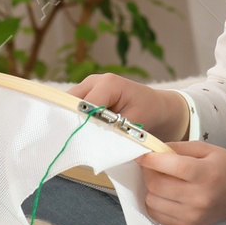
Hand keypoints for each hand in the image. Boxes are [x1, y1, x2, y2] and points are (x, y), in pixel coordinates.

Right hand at [67, 73, 189, 140]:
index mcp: (108, 84)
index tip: (81, 142)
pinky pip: (73, 107)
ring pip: (69, 105)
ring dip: (72, 121)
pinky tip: (80, 133)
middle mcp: (94, 81)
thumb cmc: (149, 111)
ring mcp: (88, 86)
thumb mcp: (135, 122)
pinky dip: (75, 120)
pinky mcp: (85, 95)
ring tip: (78, 139)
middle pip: (71, 102)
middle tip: (76, 143)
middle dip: (72, 122)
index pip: (84, 105)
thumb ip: (114, 129)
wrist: (156, 106)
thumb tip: (94, 139)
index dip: (81, 124)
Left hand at [135, 143, 225, 224]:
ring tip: (160, 180)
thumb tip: (152, 150)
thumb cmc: (223, 166)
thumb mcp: (206, 149)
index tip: (141, 154)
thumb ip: (178, 148)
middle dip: (148, 172)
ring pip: (152, 201)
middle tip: (152, 165)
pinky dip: (154, 202)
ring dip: (150, 188)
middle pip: (157, 185)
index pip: (172, 166)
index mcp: (207, 173)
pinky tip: (163, 194)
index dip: (151, 159)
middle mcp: (200, 197)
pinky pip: (156, 215)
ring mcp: (193, 215)